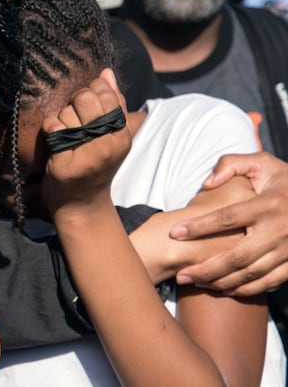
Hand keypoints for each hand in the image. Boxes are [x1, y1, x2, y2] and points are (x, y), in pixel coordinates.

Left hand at [41, 68, 131, 215]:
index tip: (86, 110)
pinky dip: (49, 131)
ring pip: (66, 113)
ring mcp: (89, 155)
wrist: (82, 206)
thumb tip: (107, 72)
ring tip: (66, 139)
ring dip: (60, 121)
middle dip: (73, 105)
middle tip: (73, 123)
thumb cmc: (94, 165)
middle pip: (84, 98)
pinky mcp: (67, 164)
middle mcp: (109, 143)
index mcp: (122, 133)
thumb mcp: (111, 136)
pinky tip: (55, 143)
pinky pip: (53, 129)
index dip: (90, 93)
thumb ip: (112, 103)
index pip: (105, 92)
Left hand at [171, 152, 287, 295]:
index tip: (175, 233)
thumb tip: (206, 183)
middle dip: (206, 268)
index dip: (199, 226)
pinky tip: (224, 289)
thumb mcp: (262, 163)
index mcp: (267, 204)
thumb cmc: (285, 180)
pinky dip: (246, 289)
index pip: (227, 217)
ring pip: (250, 273)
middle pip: (237, 256)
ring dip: (222, 282)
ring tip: (196, 283)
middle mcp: (278, 229)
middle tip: (181, 274)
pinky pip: (270, 282)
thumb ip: (231, 164)